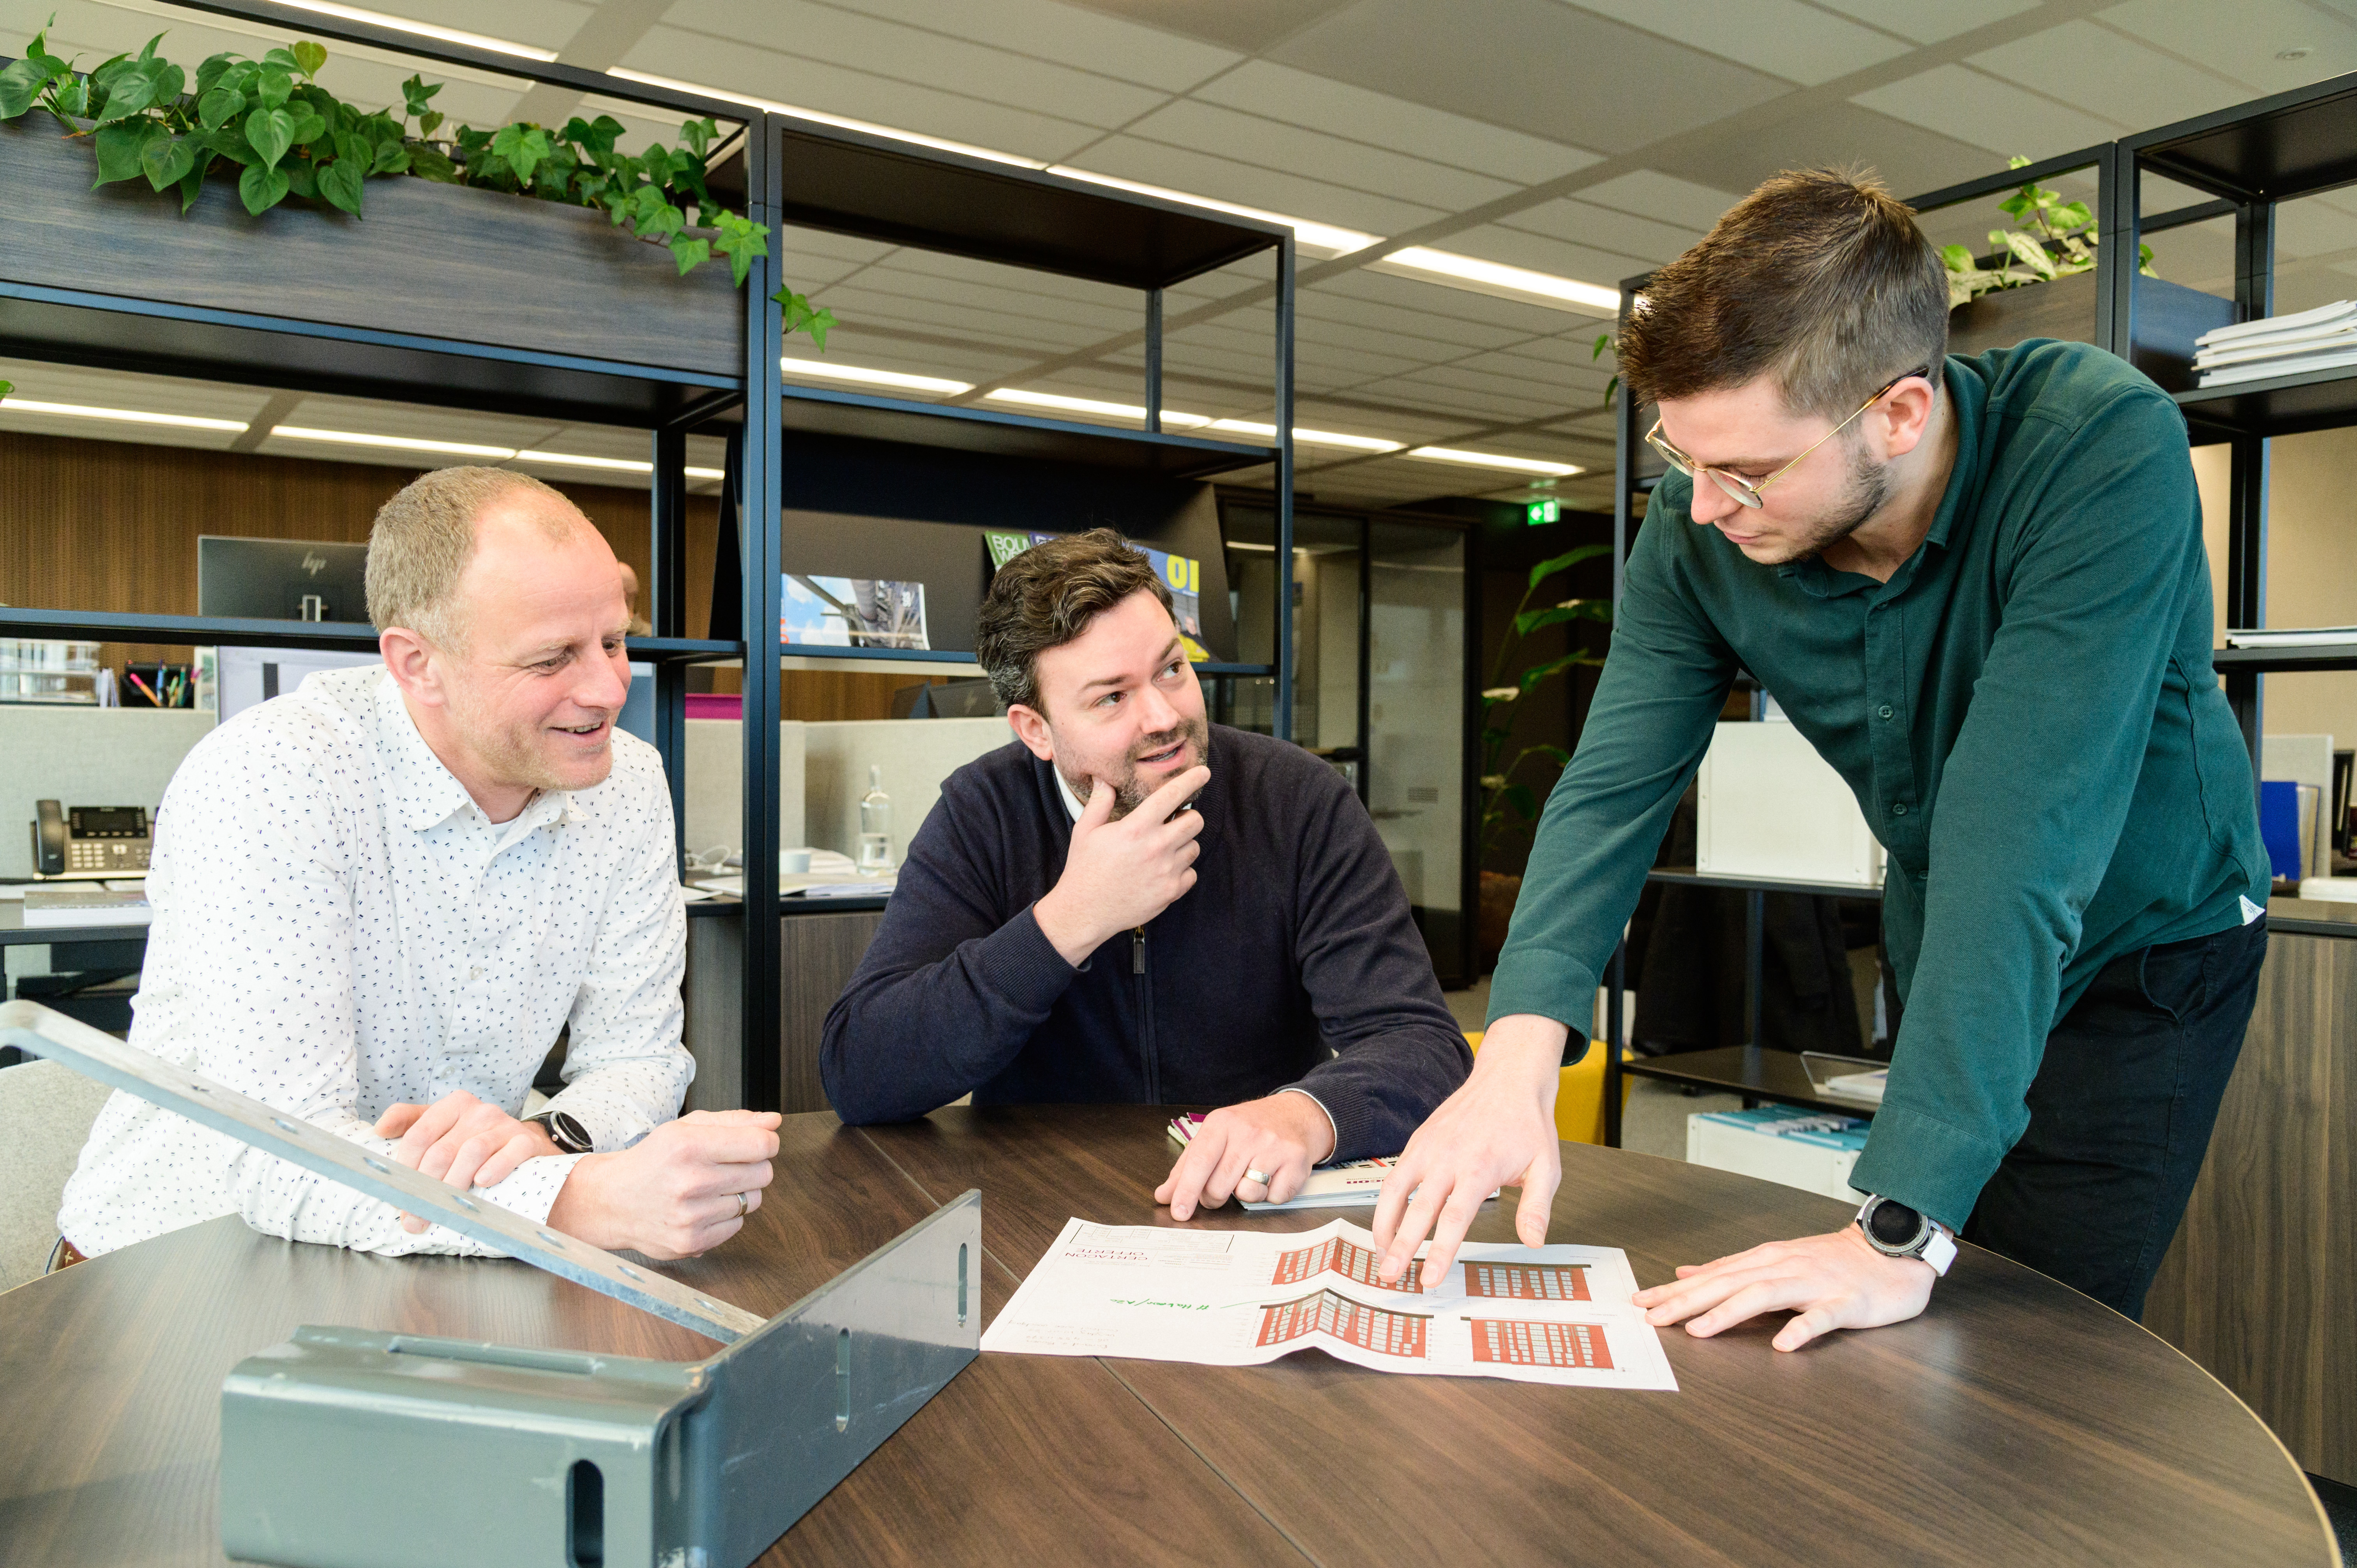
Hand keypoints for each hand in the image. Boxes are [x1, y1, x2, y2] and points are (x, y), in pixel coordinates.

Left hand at [376, 1091, 558, 1232]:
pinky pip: (510, 1153)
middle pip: (442, 1150)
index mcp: (453, 1105)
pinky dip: (494, 1168)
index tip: (397, 1197)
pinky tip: (482, 1182)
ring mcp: (504, 1125)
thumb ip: (410, 1123)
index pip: (419, 1135)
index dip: (404, 1168)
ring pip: (471, 1153)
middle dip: (425, 1188)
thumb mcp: (442, 1126)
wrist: (524, 1144)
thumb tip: (380, 1130)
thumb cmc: (474, 1140)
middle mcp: (478, 1111)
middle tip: (415, 1218)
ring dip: (453, 1186)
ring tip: (443, 1210)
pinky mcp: (526, 1141)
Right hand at [545, 1109, 781, 1259]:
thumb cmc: (653, 1160)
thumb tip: (774, 1122)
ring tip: (710, 1187)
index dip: (768, 1142)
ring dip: (740, 1192)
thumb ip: (735, 1121)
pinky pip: (737, 1225)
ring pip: (753, 1201)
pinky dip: (727, 1216)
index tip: (759, 1144)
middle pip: (763, 1173)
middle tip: (727, 1166)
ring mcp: (690, 1216)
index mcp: (689, 1145)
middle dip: (754, 1166)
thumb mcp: (686, 1128)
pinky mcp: (691, 1241)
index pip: (761, 1144)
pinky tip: (703, 1207)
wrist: (612, 1201)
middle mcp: (690, 1181)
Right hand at [1032, 764, 1208, 966]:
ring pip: (1194, 847)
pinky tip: (1163, 871)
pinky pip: (1192, 874)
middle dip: (1187, 817)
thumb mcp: (1085, 831)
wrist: (1084, 911)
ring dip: (1183, 845)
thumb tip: (1104, 779)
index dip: (1191, 780)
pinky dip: (1182, 871)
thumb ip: (1100, 802)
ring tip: (1163, 850)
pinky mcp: (1170, 892)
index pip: (1172, 796)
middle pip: (1195, 821)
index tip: (1204, 772)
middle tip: (1172, 822)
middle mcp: (1156, 847)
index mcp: (1136, 828)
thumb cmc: (1084, 869)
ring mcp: (1166, 871)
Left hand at [1156, 1093, 1336, 1218]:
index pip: (1199, 1162)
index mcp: (1222, 1123)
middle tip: (1220, 1190)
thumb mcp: (1215, 1136)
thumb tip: (1165, 1196)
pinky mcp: (1297, 1162)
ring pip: (1248, 1193)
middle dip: (1214, 1198)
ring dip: (1246, 1194)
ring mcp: (1275, 1146)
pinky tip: (1274, 1176)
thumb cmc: (1250, 1129)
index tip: (1179, 1213)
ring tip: (1251, 1175)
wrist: (1296, 1115)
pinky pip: (1275, 1198)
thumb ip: (1187, 1167)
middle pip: (1219, 1185)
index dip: (1186, 1191)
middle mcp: (1248, 1132)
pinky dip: (1272, 1195)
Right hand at [1371, 1013, 1565, 1287]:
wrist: (1508, 1079)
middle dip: (1401, 1247)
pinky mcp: (1418, 1141)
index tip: (1429, 1279)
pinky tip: (1387, 1224)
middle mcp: (1448, 1158)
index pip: (1454, 1218)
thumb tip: (1533, 1241)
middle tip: (1389, 1276)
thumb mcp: (1546, 1166)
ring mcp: (1428, 1148)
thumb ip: (1537, 1206)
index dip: (1440, 1252)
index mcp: (1479, 1168)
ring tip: (1381, 1255)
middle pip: (1417, 1210)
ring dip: (1384, 1226)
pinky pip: (1394, 1176)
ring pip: (1394, 1191)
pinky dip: (1386, 1203)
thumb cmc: (1527, 1125)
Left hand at [1630, 1224, 1935, 1350]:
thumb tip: (1686, 1274)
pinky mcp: (1847, 1301)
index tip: (1642, 1304)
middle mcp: (1784, 1267)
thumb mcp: (1776, 1260)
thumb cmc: (1833, 1261)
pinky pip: (1822, 1317)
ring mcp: (1815, 1283)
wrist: (1891, 1250)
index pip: (1712, 1276)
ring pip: (1765, 1295)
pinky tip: (1783, 1343)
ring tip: (1699, 1331)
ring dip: (1729, 1312)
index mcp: (1766, 1260)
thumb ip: (1732, 1269)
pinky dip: (1801, 1328)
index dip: (1676, 1291)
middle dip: (1688, 1302)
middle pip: (1728, 1284)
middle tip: (1653, 1319)